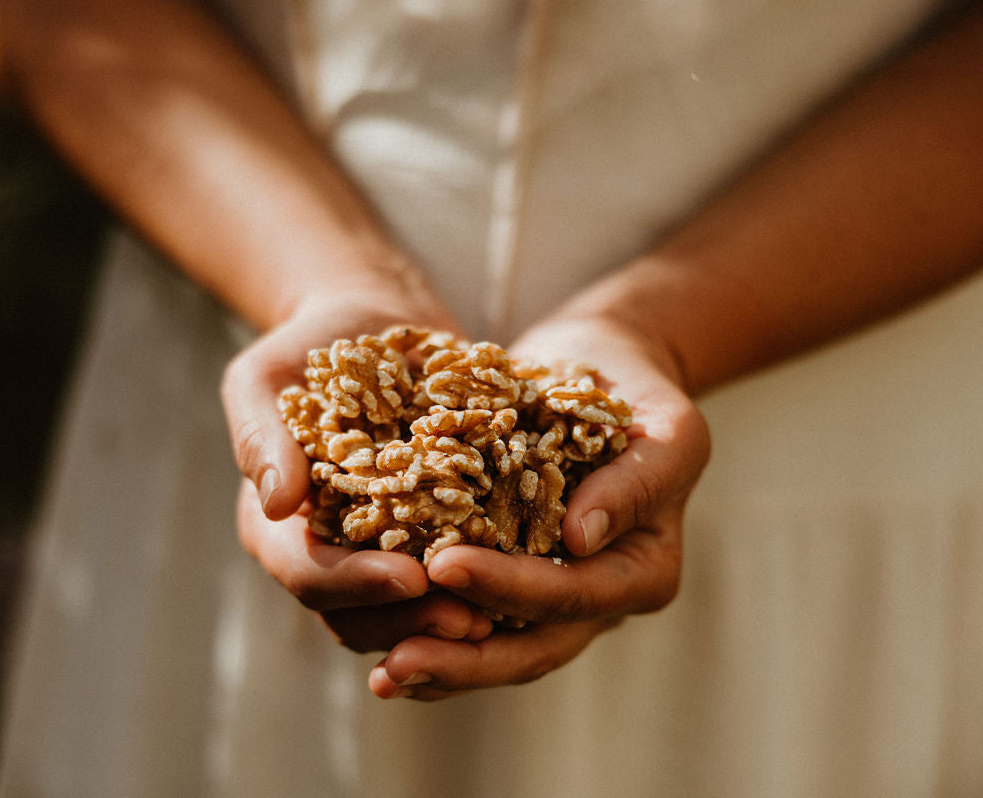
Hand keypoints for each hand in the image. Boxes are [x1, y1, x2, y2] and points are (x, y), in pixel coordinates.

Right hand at [222, 288, 492, 648]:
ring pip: (406, 610)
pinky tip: (524, 577)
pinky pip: (452, 571)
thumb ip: (262, 437)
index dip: (357, 585)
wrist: (373, 322)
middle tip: (472, 620)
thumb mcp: (265, 378)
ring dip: (449, 617)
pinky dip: (481, 582)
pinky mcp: (430, 529)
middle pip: (360, 612)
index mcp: (281, 526)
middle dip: (412, 621)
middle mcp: (329, 548)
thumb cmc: (308, 346)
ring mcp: (380, 546)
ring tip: (503, 613)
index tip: (412, 578)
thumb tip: (278, 505)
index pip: (310, 573)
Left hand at [368, 314, 710, 698]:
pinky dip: (428, 628)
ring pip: (498, 646)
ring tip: (383, 675)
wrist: (601, 373)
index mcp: (643, 571)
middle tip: (400, 662)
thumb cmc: (641, 396)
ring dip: (441, 663)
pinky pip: (472, 616)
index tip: (447, 566)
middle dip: (465, 658)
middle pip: (533, 645)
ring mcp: (552, 595)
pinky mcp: (511, 575)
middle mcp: (598, 597)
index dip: (512, 588)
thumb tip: (579, 540)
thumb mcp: (668, 428)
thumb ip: (637, 483)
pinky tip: (380, 638)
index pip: (576, 593)